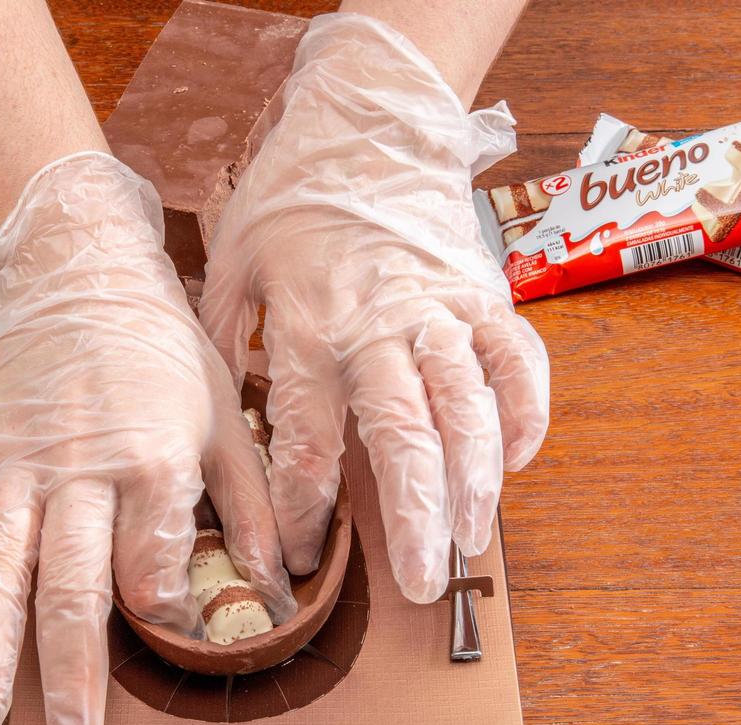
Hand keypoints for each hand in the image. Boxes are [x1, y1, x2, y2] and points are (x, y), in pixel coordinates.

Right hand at [0, 152, 293, 724]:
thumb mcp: (226, 420)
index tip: (167, 650)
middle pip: (72, 584)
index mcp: (154, 458)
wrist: (82, 273)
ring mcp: (15, 458)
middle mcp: (81, 466)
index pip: (152, 563)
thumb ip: (253, 506)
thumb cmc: (164, 354)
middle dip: (72, 674)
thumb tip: (283, 590)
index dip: (162, 614)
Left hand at [200, 13, 549, 602]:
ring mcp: (440, 309)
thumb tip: (213, 428)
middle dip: (416, 520)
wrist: (365, 124)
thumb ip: (225, 347)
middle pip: (404, 438)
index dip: (302, 512)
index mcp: (309, 328)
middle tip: (424, 584)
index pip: (306, 441)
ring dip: (479, 482)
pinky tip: (517, 462)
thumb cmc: (289, 201)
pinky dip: (527, 412)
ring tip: (475, 540)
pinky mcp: (485, 292)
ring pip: (470, 408)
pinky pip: (518, 359)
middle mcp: (379, 327)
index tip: (297, 559)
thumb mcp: (232, 268)